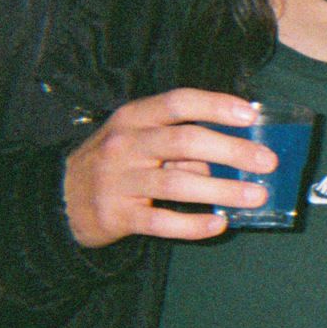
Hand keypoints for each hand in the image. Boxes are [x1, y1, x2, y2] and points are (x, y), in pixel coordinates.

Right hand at [62, 89, 275, 246]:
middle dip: (231, 151)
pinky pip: (161, 222)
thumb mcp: (137, 140)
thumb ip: (178, 142)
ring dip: (222, 191)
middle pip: (183, 142)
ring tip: (256, 196)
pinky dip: (193, 225)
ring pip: (177, 184)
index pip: (177, 102)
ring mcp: (118, 181)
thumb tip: (232, 153)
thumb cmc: (115, 162)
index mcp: (132, 118)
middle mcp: (124, 145)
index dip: (214, 106)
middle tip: (267, 161)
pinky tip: (219, 224)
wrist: (59, 197)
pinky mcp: (116, 216)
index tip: (250, 115)